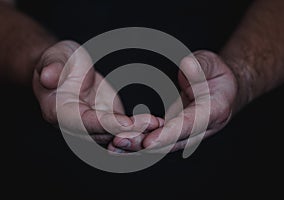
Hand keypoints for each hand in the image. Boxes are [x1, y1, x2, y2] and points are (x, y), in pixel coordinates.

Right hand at [33, 40, 162, 144]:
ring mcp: (93, 125)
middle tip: (152, 126)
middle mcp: (76, 125)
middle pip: (102, 135)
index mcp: (58, 112)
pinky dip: (139, 128)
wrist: (67, 69)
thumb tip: (48, 76)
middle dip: (127, 133)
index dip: (103, 124)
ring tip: (159, 125)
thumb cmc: (58, 61)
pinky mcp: (107, 121)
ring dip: (137, 134)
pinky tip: (157, 123)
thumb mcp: (54, 58)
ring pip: (115, 136)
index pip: (81, 123)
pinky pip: (123, 129)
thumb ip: (51, 67)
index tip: (126, 124)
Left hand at [110, 50, 237, 152]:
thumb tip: (186, 66)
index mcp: (214, 111)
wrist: (223, 90)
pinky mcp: (177, 132)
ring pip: (163, 146)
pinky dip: (141, 144)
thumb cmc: (217, 75)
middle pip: (172, 143)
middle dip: (145, 145)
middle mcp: (201, 128)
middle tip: (120, 142)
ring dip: (139, 148)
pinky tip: (122, 145)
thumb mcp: (212, 64)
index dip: (169, 134)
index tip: (149, 141)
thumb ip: (201, 66)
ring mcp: (188, 133)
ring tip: (115, 146)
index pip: (190, 125)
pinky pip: (159, 141)